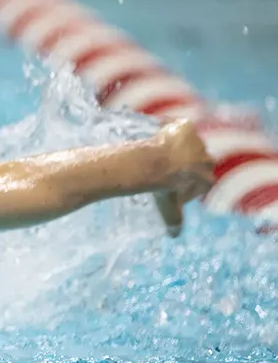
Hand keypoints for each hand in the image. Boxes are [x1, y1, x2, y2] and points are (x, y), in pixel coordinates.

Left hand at [150, 118, 213, 236]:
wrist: (156, 164)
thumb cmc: (163, 187)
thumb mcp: (168, 207)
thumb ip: (174, 220)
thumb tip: (173, 236)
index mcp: (207, 177)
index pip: (200, 181)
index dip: (185, 184)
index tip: (171, 184)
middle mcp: (207, 158)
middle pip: (195, 161)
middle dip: (182, 165)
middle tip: (162, 169)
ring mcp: (198, 141)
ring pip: (187, 144)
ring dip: (175, 148)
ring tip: (156, 154)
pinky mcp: (187, 126)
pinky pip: (177, 127)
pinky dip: (169, 130)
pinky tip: (156, 136)